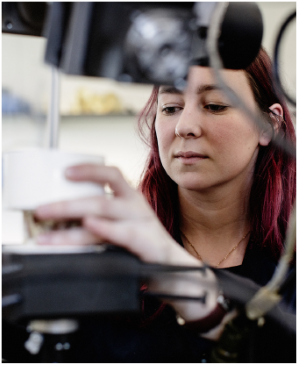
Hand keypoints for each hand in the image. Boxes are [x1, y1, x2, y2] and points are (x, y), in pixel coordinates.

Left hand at [34, 164, 218, 322]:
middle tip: (41, 211)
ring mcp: (141, 222)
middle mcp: (135, 205)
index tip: (65, 172)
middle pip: (98, 198)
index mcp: (130, 198)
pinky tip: (89, 226)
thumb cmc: (144, 242)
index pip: (111, 174)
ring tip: (48, 234)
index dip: (88, 170)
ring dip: (72, 224)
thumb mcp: (123, 222)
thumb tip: (61, 219)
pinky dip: (104, 228)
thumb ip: (99, 218)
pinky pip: (123, 233)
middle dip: (66, 205)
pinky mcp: (145, 241)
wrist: (173, 264)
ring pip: (104, 213)